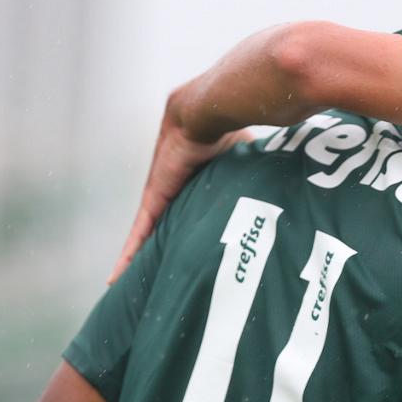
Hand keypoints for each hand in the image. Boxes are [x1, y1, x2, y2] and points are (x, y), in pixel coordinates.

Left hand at [108, 110, 251, 283]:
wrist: (207, 114)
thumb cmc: (229, 131)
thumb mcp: (245, 161)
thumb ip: (256, 176)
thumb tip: (284, 190)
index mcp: (197, 186)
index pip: (190, 216)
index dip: (189, 234)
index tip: (189, 254)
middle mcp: (176, 192)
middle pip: (167, 230)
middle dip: (162, 253)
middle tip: (160, 280)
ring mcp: (162, 196)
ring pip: (150, 236)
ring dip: (142, 259)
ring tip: (135, 288)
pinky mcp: (154, 199)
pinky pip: (140, 232)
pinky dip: (129, 253)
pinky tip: (116, 276)